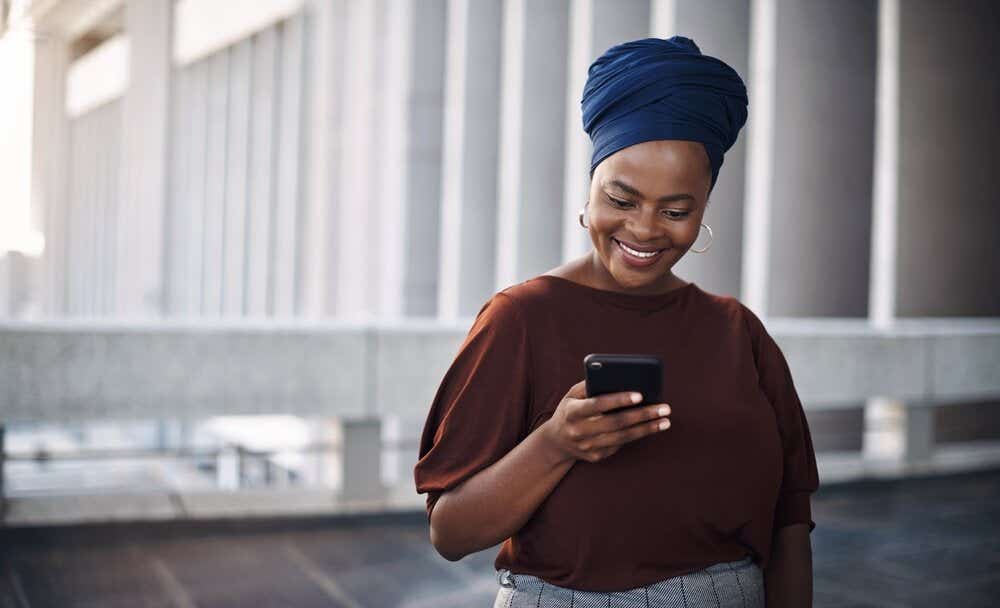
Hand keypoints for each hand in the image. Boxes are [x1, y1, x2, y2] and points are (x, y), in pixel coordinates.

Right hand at [540, 380, 671, 463]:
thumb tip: (616, 378)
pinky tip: (651, 427)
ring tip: (665, 420)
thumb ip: (589, 385)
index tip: (640, 395)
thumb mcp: (572, 395)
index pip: (598, 404)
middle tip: (664, 408)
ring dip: (647, 429)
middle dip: (643, 415)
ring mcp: (588, 447)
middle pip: (616, 423)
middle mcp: (579, 431)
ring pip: (623, 437)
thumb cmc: (570, 410)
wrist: (556, 442)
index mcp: (572, 412)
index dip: (619, 400)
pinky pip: (621, 445)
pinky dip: (637, 435)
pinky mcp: (597, 457)